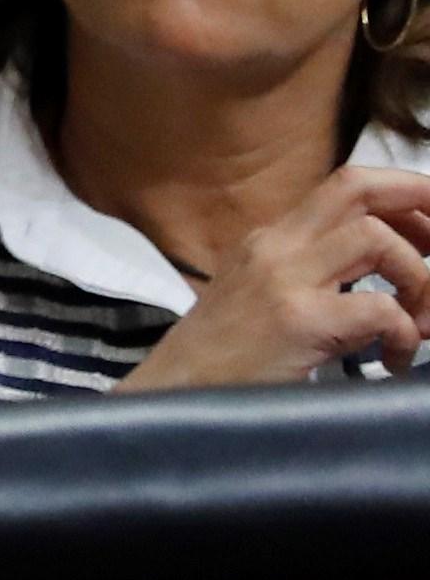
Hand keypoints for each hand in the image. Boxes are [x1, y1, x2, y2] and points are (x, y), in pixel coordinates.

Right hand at [114, 163, 429, 389]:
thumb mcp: (262, 296)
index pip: (345, 185)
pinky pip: (380, 310)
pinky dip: (404, 334)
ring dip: (420, 280)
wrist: (174, 394)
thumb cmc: (226, 357)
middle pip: (358, 190)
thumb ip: (311, 274)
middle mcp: (276, 246)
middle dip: (421, 204)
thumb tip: (383, 273)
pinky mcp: (297, 321)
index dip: (403, 192)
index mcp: (272, 238)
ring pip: (377, 240)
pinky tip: (391, 360)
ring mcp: (284, 280)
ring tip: (422, 324)